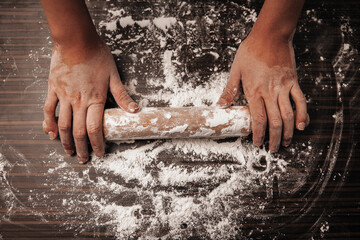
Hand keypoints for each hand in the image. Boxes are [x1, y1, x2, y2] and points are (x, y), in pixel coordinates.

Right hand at [42, 40, 138, 162]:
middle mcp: (78, 101)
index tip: (99, 153)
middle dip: (82, 148)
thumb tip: (134, 110)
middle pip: (78, 131)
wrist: (76, 40)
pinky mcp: (53, 89)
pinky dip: (48, 123)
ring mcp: (64, 96)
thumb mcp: (113, 75)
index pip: (95, 129)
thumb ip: (122, 95)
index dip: (97, 144)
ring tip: (69, 152)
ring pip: (62, 124)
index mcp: (95, 99)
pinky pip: (48, 110)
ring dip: (65, 141)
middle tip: (84, 159)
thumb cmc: (97, 55)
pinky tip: (50, 133)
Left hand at [217, 35, 308, 151]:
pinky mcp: (293, 81)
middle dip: (274, 138)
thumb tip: (220, 106)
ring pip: (288, 115)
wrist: (270, 35)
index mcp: (254, 91)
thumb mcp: (235, 70)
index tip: (256, 142)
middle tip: (273, 149)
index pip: (258, 119)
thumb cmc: (250, 51)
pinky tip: (301, 125)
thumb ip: (229, 90)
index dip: (258, 134)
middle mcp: (270, 92)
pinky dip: (302, 114)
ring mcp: (284, 87)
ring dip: (288, 131)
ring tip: (286, 142)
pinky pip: (300, 101)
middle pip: (275, 121)